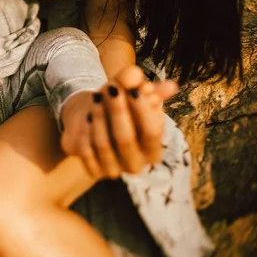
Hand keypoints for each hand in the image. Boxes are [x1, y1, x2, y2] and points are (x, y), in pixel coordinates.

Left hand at [60, 66, 177, 177]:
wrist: (89, 121)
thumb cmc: (117, 106)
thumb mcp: (129, 91)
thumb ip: (146, 88)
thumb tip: (170, 86)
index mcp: (153, 150)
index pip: (152, 132)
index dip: (142, 109)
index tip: (132, 89)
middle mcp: (135, 164)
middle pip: (126, 138)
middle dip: (118, 110)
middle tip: (110, 88)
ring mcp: (113, 170)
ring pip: (104, 143)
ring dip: (99, 116)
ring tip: (96, 96)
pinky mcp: (93, 170)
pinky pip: (86, 150)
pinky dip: (85, 130)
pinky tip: (86, 115)